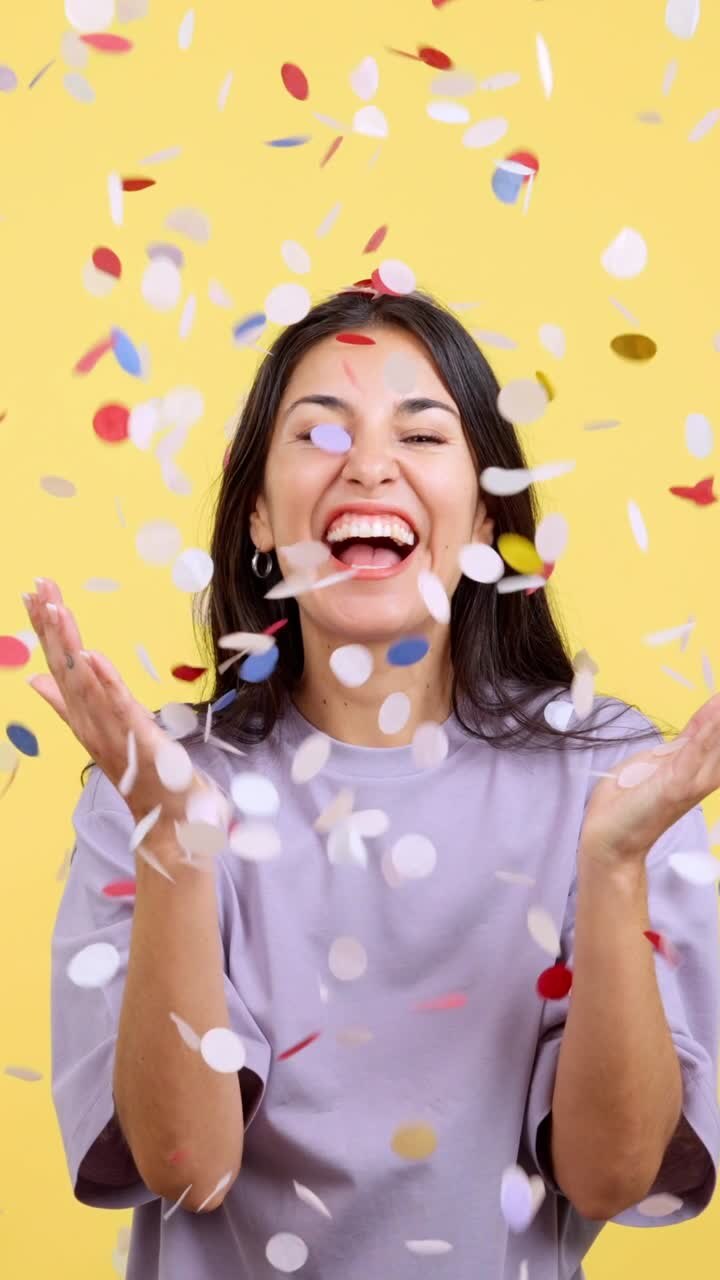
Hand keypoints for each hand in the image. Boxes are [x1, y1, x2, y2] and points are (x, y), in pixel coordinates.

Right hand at [23, 578, 217, 833]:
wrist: (169, 827)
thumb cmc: (141, 779)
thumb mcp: (104, 734)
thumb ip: (69, 705)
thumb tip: (37, 679)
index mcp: (85, 717)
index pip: (60, 665)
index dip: (45, 629)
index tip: (31, 593)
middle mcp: (92, 724)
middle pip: (66, 667)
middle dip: (51, 625)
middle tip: (37, 586)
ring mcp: (115, 734)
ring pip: (86, 683)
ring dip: (70, 644)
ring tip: (55, 608)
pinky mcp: (142, 743)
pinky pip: (121, 710)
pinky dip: (106, 684)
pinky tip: (92, 656)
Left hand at [579, 692, 719, 863]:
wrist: (609, 839)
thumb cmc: (627, 803)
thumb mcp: (652, 765)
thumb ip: (673, 749)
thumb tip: (692, 732)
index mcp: (692, 768)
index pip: (714, 732)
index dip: (718, 711)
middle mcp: (699, 776)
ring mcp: (689, 782)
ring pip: (714, 743)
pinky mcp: (673, 787)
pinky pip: (693, 753)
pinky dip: (705, 731)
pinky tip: (715, 711)